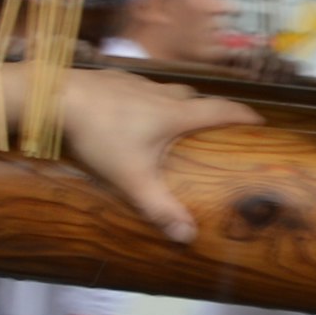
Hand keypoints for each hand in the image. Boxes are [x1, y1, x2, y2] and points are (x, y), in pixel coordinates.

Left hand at [54, 66, 257, 244]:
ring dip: (174, 103)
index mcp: (174, 114)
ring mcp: (135, 81)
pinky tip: (130, 112)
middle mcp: (160, 92)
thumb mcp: (132, 179)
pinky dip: (144, 99)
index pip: (221, 110)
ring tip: (170, 123)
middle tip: (213, 128)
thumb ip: (161, 208)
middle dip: (207, 110)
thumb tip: (188, 237)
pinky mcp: (112, 78)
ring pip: (165, 90)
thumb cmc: (100, 135)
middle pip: (194, 97)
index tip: (260, 122)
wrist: (56, 97)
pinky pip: (138, 87)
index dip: (244, 115)